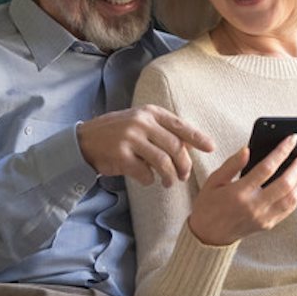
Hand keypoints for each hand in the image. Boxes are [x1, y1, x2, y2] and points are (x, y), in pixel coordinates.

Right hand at [77, 105, 213, 186]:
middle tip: (184, 176)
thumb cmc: (118, 133)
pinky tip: (147, 179)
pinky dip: (149, 180)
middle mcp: (141, 122)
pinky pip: (145, 173)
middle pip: (174, 146)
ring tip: (169, 183)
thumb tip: (193, 142)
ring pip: (162, 162)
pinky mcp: (121, 155)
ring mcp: (130, 138)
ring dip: (169, 176)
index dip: (197, 137)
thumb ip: (164, 131)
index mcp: (150, 113)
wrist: (85, 140)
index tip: (211, 147)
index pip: (180, 125)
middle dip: (183, 165)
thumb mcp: (141, 124)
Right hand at [187, 134, 296, 245]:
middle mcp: (253, 207)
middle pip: (285, 184)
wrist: (209, 235)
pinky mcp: (268, 225)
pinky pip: (289, 209)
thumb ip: (232, 164)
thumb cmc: (209, 204)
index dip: (281, 151)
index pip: (266, 168)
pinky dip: (296, 194)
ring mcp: (263, 218)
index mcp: (239, 193)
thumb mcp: (214, 180)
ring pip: (291, 198)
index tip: (291, 139)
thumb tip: (248, 149)